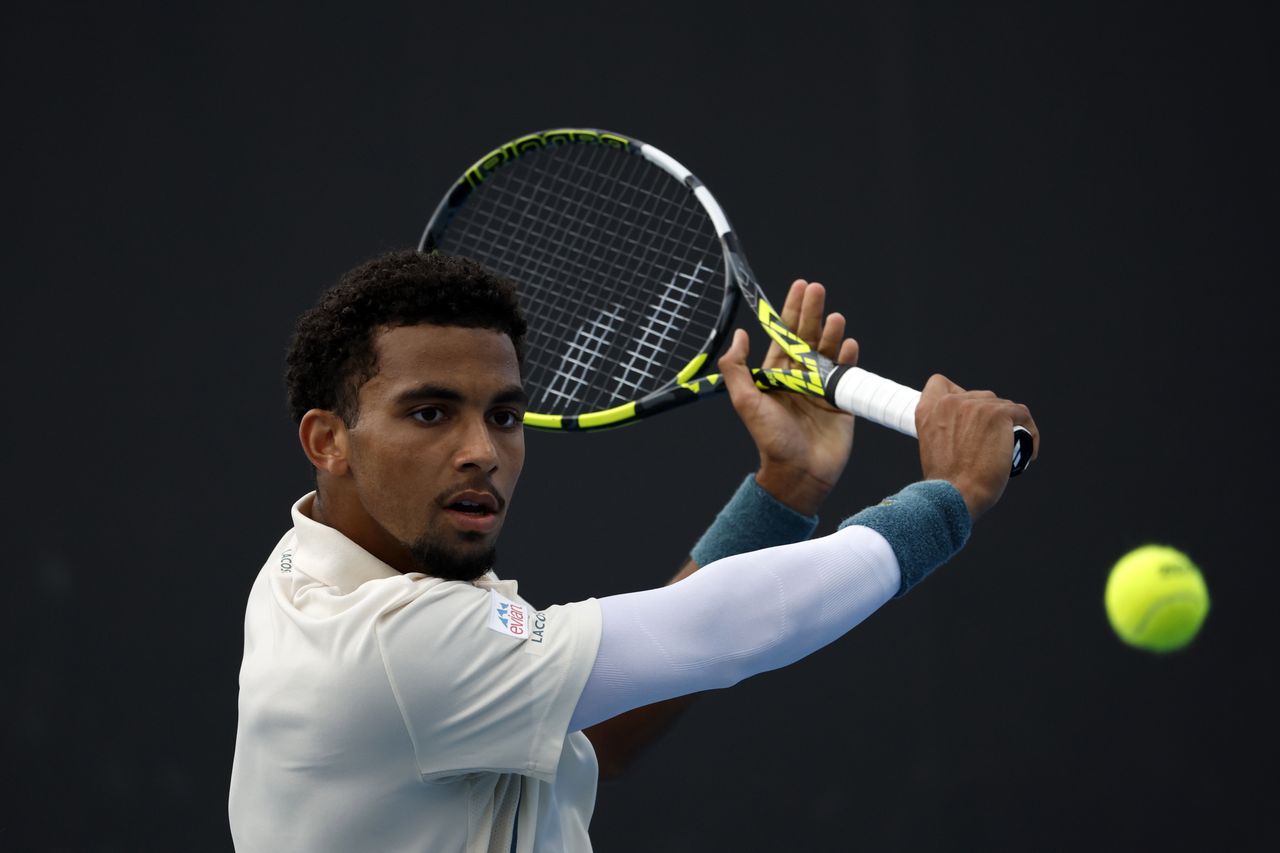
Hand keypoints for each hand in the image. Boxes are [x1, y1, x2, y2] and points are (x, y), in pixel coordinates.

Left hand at [718, 280, 858, 514]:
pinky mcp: (841, 402)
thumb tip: (739, 335)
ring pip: (828, 352)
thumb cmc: (771, 440)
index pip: (784, 335)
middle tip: (817, 289)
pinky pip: (847, 374)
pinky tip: (850, 344)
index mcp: (776, 375)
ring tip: (835, 317)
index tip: (799, 286)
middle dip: (812, 312)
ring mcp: (821, 388)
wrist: (799, 474)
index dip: (791, 310)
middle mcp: (799, 378)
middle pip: (807, 337)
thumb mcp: (746, 402)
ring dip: (832, 333)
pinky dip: (849, 359)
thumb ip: (737, 369)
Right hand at [915, 374, 1039, 520]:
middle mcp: (950, 402)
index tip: (967, 414)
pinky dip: (1029, 432)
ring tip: (1011, 449)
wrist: (956, 494)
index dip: (956, 395)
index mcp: (928, 410)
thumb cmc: (947, 482)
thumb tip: (969, 429)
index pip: (939, 383)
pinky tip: (1028, 451)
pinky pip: (1022, 415)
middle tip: (992, 442)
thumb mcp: (933, 447)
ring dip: (1010, 425)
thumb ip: (944, 429)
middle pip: (978, 396)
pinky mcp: (998, 413)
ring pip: (1002, 406)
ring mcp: (975, 405)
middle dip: (988, 416)